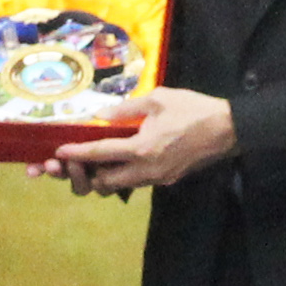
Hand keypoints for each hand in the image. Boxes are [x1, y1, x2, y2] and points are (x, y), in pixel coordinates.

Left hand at [53, 87, 236, 197]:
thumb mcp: (157, 99)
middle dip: (86, 174)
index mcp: (141, 149)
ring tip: (95, 161)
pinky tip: (121, 160)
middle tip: (75, 160)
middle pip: (103, 183)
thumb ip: (125, 108)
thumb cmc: (192, 109)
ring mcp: (157, 179)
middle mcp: (146, 170)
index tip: (57, 151)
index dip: (75, 153)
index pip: (99, 154)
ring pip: (120, 187)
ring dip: (104, 177)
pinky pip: (137, 182)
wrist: (228, 129)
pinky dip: (123, 175)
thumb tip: (100, 115)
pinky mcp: (167, 180)